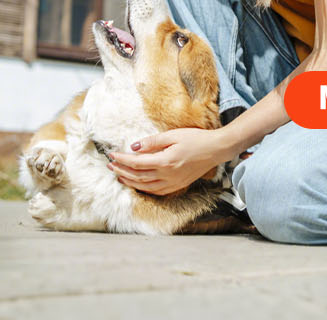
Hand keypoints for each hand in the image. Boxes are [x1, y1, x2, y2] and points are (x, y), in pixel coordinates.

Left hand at [107, 128, 229, 195]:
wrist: (216, 150)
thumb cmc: (196, 139)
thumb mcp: (173, 135)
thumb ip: (152, 142)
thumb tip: (134, 147)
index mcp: (165, 161)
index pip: (136, 163)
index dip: (122, 160)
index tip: (111, 155)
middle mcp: (168, 175)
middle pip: (138, 177)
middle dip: (122, 171)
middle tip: (110, 165)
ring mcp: (173, 183)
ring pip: (146, 187)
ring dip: (130, 182)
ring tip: (119, 176)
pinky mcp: (178, 185)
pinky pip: (157, 191)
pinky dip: (144, 189)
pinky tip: (138, 184)